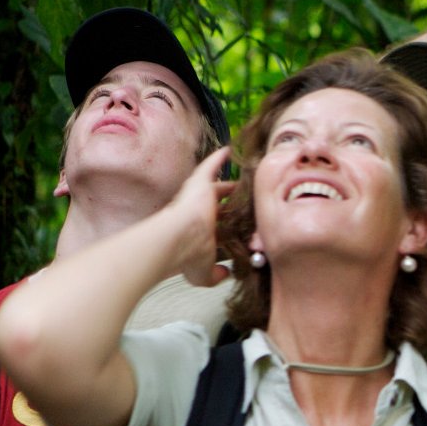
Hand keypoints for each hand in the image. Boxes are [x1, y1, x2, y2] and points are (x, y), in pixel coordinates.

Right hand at [172, 148, 235, 286]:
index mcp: (199, 232)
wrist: (178, 240)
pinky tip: (228, 150)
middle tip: (249, 202)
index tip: (242, 225)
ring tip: (246, 178)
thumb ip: (216, 275)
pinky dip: (218, 159)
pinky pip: (210, 166)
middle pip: (219, 205)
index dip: (229, 226)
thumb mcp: (203, 273)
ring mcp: (198, 196)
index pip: (217, 226)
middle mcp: (198, 212)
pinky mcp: (199, 183)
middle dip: (233, 204)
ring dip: (230, 183)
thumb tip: (226, 274)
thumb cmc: (187, 256)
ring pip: (217, 186)